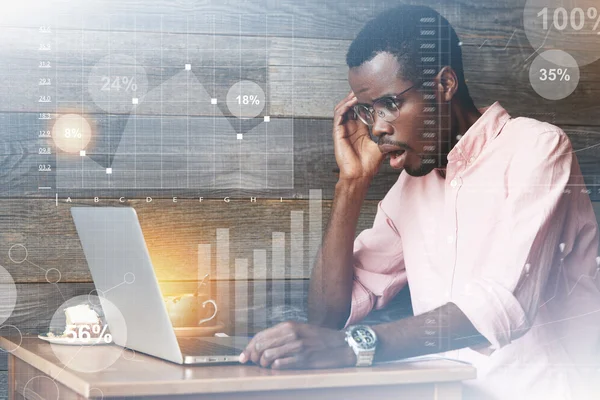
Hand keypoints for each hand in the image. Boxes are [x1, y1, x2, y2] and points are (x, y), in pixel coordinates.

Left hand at [239, 321, 355, 369]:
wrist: (339, 345)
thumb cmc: (317, 339)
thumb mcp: (298, 330)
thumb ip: (280, 336)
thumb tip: (259, 346)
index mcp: (288, 325)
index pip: (261, 336)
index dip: (249, 347)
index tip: (243, 356)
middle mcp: (291, 334)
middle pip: (261, 346)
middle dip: (254, 356)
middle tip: (255, 362)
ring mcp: (297, 346)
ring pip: (268, 356)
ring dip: (264, 364)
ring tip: (267, 365)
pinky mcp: (303, 359)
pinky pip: (280, 364)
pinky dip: (275, 368)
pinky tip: (277, 367)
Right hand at [333, 91, 384, 181]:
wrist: (360, 175)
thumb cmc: (369, 165)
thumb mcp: (382, 146)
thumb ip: (386, 136)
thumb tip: (396, 127)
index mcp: (359, 131)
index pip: (360, 111)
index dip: (365, 101)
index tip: (373, 93)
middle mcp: (350, 129)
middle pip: (350, 107)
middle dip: (355, 96)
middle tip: (364, 87)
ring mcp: (343, 131)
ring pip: (342, 109)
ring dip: (349, 99)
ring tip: (357, 92)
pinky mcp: (338, 134)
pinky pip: (338, 116)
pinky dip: (344, 107)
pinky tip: (352, 101)